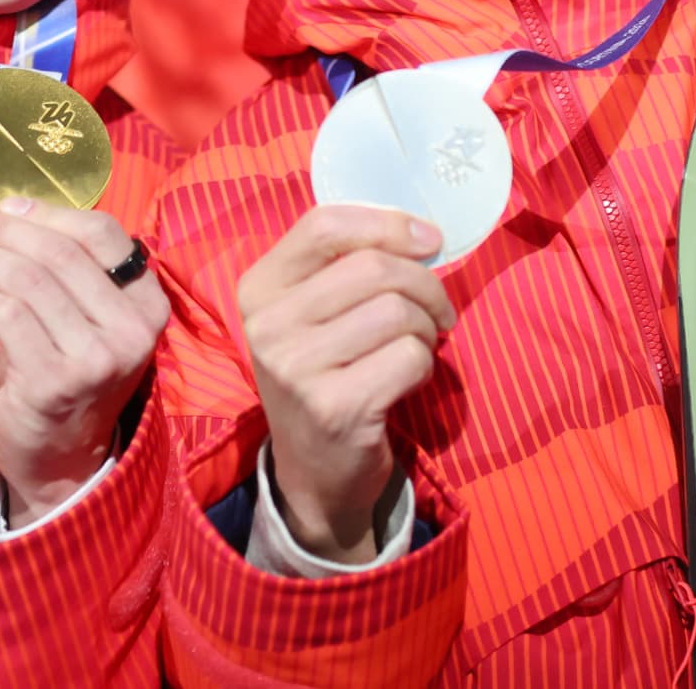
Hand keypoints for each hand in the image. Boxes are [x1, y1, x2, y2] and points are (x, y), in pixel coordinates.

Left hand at [0, 197, 167, 527]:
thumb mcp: (88, 317)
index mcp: (148, 304)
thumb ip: (69, 267)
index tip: (6, 206)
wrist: (62, 459)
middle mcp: (132, 331)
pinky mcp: (53, 382)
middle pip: (60, 252)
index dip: (49, 212)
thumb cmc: (69, 371)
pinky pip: (7, 315)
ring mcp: (95, 359)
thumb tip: (9, 207)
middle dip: (3, 228)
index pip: (103, 233)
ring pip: (28, 279)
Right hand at [238, 204, 451, 563]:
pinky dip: (426, 364)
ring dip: (426, 328)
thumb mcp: (313, 314)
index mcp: (258, 288)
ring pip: (397, 311)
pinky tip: (407, 380)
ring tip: (417, 346)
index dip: (386, 223)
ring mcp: (296, 369)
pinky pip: (410, 357)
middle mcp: (267, 325)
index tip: (427, 239)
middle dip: (424, 284)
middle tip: (437, 311)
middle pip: (373, 267)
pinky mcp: (335, 408)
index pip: (324, 225)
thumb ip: (346, 264)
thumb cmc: (325, 374)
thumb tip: (421, 231)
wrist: (314, 472)